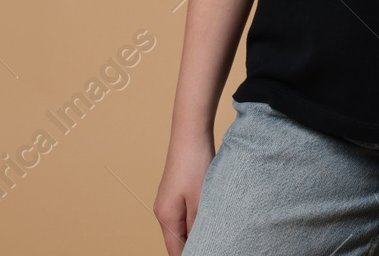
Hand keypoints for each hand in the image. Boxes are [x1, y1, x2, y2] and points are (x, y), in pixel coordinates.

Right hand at [154, 139, 215, 254]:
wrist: (190, 134)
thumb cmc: (195, 165)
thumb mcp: (201, 201)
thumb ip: (198, 226)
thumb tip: (200, 245)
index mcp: (166, 217)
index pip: (175, 251)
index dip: (191, 255)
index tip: (209, 253)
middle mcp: (162, 212)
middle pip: (177, 240)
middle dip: (194, 245)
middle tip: (216, 245)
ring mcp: (167, 202)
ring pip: (181, 227)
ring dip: (195, 231)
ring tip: (215, 233)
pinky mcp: (174, 193)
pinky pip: (183, 214)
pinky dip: (195, 219)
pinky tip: (210, 215)